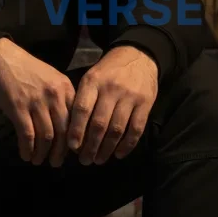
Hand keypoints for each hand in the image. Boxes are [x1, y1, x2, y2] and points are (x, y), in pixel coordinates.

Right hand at [0, 38, 76, 165]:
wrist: (0, 58)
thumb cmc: (26, 69)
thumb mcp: (51, 78)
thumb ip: (61, 98)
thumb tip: (66, 127)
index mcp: (65, 88)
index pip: (76, 119)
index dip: (74, 139)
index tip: (71, 151)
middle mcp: (54, 96)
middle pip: (63, 131)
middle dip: (60, 151)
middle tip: (56, 163)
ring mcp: (36, 101)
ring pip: (46, 136)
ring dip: (43, 153)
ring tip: (38, 161)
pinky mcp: (18, 107)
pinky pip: (27, 134)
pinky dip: (28, 148)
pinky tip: (26, 155)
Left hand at [67, 45, 157, 164]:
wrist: (139, 55)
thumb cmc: (109, 71)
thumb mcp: (92, 77)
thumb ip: (83, 100)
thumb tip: (72, 131)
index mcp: (93, 82)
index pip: (82, 109)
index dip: (76, 131)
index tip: (72, 147)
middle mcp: (111, 89)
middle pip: (99, 124)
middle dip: (90, 146)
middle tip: (84, 161)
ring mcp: (130, 96)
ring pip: (117, 129)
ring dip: (107, 149)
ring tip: (99, 160)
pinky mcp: (146, 103)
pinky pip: (136, 128)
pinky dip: (127, 145)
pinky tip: (119, 154)